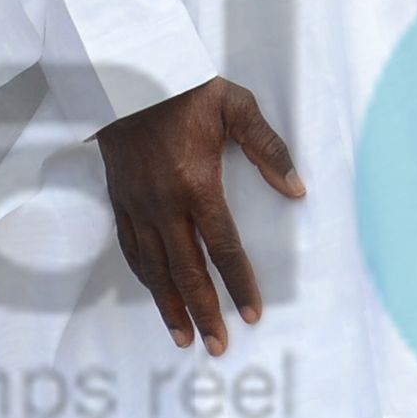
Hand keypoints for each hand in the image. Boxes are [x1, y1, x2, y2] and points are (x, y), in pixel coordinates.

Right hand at [97, 78, 303, 354]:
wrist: (127, 70)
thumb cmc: (185, 86)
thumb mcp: (236, 107)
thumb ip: (268, 149)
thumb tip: (297, 189)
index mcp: (196, 184)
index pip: (223, 247)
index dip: (239, 284)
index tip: (252, 314)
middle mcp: (164, 203)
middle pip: (187, 271)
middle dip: (204, 312)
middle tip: (218, 347)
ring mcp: (137, 204)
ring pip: (154, 268)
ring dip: (170, 306)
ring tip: (183, 337)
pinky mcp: (119, 198)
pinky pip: (130, 248)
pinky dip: (144, 276)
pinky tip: (154, 292)